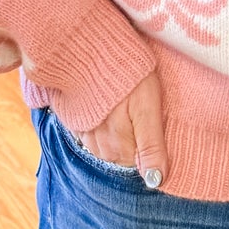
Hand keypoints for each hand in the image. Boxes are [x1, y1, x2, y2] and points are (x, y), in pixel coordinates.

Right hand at [77, 71, 167, 186]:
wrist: (88, 48)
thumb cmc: (127, 75)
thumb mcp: (147, 108)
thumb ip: (151, 146)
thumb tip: (156, 181)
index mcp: (118, 147)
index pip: (138, 164)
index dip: (148, 147)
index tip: (151, 125)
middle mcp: (98, 147)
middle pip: (121, 156)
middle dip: (132, 140)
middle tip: (138, 112)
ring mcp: (83, 134)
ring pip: (105, 146)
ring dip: (115, 132)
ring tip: (122, 106)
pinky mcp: (72, 120)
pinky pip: (90, 133)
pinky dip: (99, 123)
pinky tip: (105, 105)